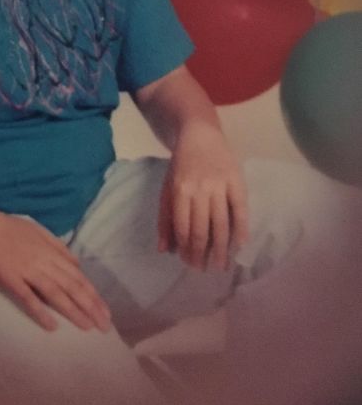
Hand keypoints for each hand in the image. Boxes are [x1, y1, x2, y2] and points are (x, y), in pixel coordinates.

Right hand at [0, 212, 112, 332]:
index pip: (77, 275)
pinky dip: (40, 312)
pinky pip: (27, 297)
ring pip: (55, 293)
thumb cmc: (7, 227)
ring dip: (73, 311)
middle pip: (71, 286)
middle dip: (90, 306)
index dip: (93, 294)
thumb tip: (77, 263)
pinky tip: (52, 326)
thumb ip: (58, 246)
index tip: (105, 311)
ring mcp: (27, 270)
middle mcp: (43, 261)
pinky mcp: (10, 279)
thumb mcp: (38, 230)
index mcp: (50, 250)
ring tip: (87, 327)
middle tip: (104, 326)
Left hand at [158, 122, 248, 270]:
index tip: (189, 263)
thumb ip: (165, 218)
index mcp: (180, 190)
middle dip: (202, 253)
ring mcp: (220, 184)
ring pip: (221, 223)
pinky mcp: (237, 180)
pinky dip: (241, 228)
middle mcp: (200, 188)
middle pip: (202, 229)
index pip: (183, 227)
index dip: (186, 249)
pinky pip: (241, 209)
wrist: (200, 135)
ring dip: (222, 248)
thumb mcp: (167, 188)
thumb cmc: (182, 166)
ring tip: (221, 265)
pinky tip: (240, 245)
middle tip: (204, 269)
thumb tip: (164, 250)